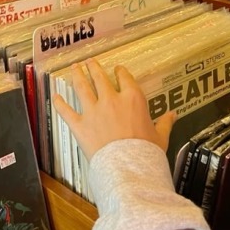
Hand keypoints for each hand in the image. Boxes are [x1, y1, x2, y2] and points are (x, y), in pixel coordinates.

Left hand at [53, 60, 175, 161]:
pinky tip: (55, 96)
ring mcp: (93, 111)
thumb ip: (164, 123)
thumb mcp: (160, 136)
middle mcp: (111, 100)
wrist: (128, 168)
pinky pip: (66, 111)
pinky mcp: (80, 125)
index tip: (118, 69)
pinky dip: (59, 103)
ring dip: (77, 76)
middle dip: (93, 68)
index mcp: (132, 99)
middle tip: (89, 62)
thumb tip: (173, 115)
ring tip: (74, 68)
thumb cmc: (147, 152)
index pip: (125, 78)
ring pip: (82, 87)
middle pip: (100, 78)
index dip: (120, 72)